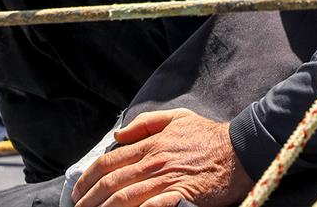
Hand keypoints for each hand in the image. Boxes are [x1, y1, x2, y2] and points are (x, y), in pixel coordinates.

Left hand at [72, 108, 253, 206]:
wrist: (239, 149)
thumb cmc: (207, 135)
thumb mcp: (176, 117)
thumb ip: (146, 123)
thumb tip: (118, 135)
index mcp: (151, 143)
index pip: (109, 162)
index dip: (88, 178)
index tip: (77, 191)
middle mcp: (154, 162)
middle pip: (111, 183)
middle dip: (88, 199)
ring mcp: (166, 180)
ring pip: (125, 198)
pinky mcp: (181, 196)